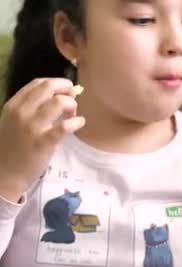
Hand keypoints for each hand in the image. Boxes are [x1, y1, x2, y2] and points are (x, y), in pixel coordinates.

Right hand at [0, 78, 84, 201]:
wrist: (5, 172)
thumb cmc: (14, 146)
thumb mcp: (15, 121)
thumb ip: (33, 108)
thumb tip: (62, 95)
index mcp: (14, 105)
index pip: (38, 83)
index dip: (57, 83)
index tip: (66, 91)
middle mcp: (21, 112)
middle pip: (48, 87)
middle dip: (66, 89)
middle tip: (73, 100)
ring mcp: (32, 127)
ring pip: (59, 102)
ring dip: (71, 105)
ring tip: (73, 115)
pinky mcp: (44, 142)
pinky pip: (65, 126)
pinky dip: (76, 122)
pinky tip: (78, 124)